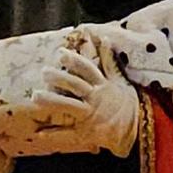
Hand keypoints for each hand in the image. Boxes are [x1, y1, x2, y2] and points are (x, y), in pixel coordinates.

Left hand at [23, 48, 139, 157]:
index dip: (75, 61)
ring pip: (70, 106)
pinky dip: (54, 134)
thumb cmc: (125, 103)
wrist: (137, 129)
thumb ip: (108, 61)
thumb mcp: (119, 81)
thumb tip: (105, 38)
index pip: (88, 70)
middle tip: (44, 72)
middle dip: (60, 78)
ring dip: (52, 101)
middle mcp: (96, 99)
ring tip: (34, 96)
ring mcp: (90, 116)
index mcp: (103, 86)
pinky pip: (68, 134)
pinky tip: (39, 133)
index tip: (60, 53)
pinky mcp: (86, 133)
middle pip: (76, 86)